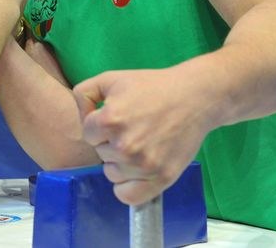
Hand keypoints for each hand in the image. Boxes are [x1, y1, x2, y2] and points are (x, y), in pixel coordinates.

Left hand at [72, 67, 212, 205]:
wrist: (194, 98)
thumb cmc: (152, 86)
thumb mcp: (111, 78)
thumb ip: (84, 93)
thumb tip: (81, 118)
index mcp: (109, 120)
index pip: (88, 134)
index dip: (100, 124)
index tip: (117, 117)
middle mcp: (124, 146)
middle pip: (101, 154)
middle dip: (111, 142)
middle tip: (133, 128)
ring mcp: (143, 165)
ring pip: (112, 174)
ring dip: (120, 162)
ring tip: (139, 144)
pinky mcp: (161, 178)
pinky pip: (128, 196)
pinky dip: (128, 187)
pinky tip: (135, 171)